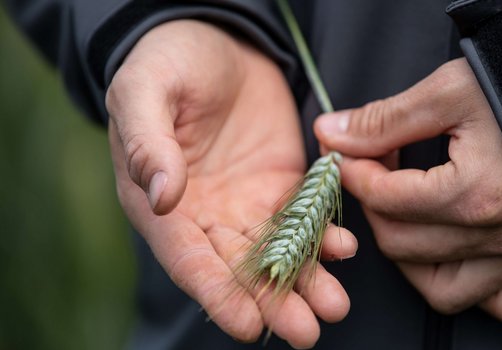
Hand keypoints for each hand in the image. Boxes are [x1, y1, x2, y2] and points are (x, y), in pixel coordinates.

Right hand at [106, 20, 356, 347]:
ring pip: (278, 253)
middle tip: (306, 331)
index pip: (188, 259)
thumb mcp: (145, 91)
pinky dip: (324, 236)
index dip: (216, 293)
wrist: (216, 43)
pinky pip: (305, 218)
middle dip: (273, 302)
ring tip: (336, 304)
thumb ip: (146, 142)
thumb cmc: (167, 62)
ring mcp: (247, 203)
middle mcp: (207, 215)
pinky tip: (343, 248)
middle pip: (240, 269)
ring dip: (307, 281)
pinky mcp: (282, 186)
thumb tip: (159, 196)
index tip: (247, 323)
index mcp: (164, 204)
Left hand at [314, 58, 501, 321]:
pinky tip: (452, 252)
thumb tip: (329, 133)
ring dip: (408, 256)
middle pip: (401, 243)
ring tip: (404, 217)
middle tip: (377, 173)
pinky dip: (467, 287)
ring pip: (440, 287)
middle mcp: (499, 234)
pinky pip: (497, 303)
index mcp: (473, 192)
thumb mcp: (450, 91)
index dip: (354, 173)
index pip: (384, 199)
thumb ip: (385, 120)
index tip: (350, 154)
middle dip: (374, 207)